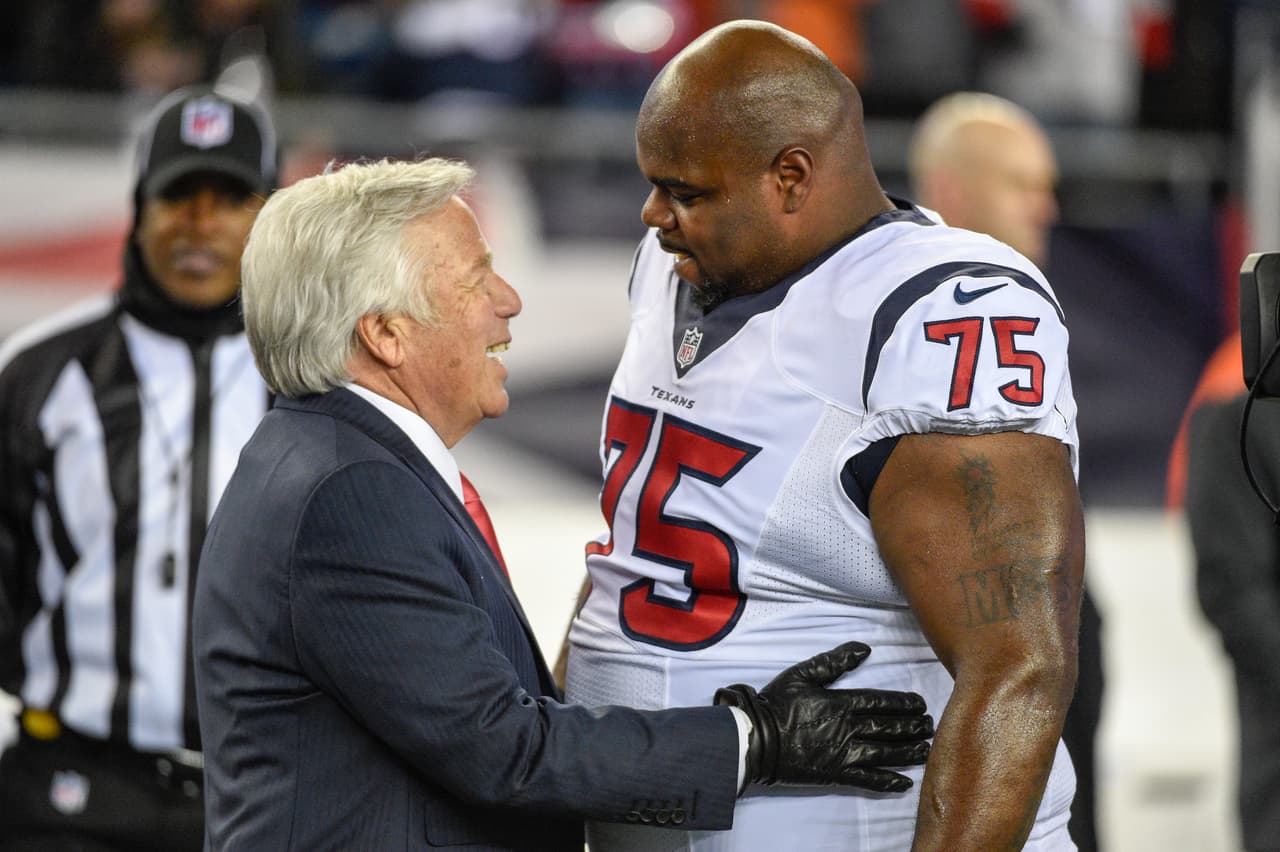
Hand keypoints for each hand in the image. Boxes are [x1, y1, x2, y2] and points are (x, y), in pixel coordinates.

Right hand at [715, 641, 931, 791]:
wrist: (757, 739)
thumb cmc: (777, 704)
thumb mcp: (803, 674)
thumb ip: (834, 661)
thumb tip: (865, 649)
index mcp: (841, 703)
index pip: (880, 702)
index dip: (903, 703)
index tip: (920, 704)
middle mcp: (848, 729)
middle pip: (888, 728)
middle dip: (912, 727)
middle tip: (930, 726)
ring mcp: (844, 754)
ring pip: (885, 753)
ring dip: (908, 752)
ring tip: (926, 749)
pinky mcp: (836, 774)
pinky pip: (867, 780)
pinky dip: (887, 782)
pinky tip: (904, 783)